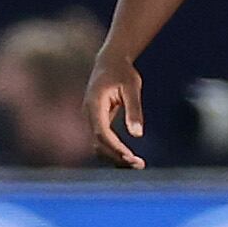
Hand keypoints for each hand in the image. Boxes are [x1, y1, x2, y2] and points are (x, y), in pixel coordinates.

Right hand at [87, 49, 146, 168]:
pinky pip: (102, 141)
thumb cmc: (122, 72)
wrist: (110, 62)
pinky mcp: (96, 121)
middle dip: (117, 156)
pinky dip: (114, 150)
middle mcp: (88, 113)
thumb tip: (137, 134)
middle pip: (98, 143)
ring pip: (99, 145)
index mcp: (94, 104)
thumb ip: (134, 110)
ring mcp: (90, 118)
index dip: (115, 147)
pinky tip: (129, 157)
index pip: (102, 132)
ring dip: (115, 156)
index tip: (131, 157)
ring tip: (137, 163)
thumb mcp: (132, 87)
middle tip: (139, 164)